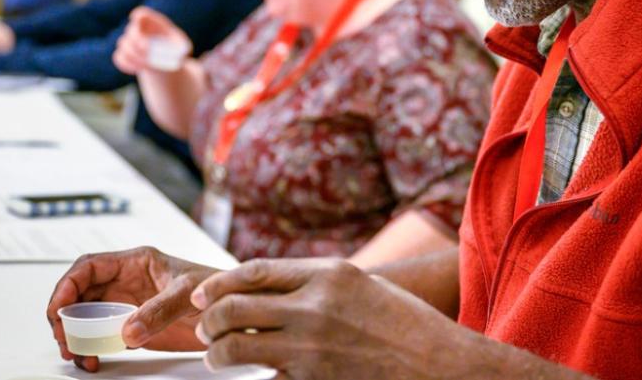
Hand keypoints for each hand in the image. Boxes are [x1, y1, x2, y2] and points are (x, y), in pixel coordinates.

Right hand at [47, 246, 219, 372]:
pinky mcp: (134, 327)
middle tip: (65, 338)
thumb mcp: (189, 291)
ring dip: (74, 335)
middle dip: (64, 315)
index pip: (89, 266)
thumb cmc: (218, 286)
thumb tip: (128, 330)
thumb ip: (160, 309)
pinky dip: (91, 348)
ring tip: (78, 354)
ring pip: (85, 317)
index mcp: (136, 262)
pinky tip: (94, 358)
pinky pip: (101, 336)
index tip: (59, 308)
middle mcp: (126, 282)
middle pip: (79, 294)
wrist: (234, 310)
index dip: (67, 285)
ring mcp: (128, 305)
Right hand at [112, 6, 190, 74]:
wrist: (166, 61)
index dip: (137, 16)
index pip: (141, 14)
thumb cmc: (176, 50)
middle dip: (138, 41)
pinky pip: (119, 58)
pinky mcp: (123, 55)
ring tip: (146, 64)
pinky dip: (127, 64)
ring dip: (133, 55)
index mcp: (152, 23)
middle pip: (131, 31)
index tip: (135, 19)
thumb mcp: (183, 47)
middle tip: (147, 50)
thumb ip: (182, 48)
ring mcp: (129, 41)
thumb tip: (183, 54)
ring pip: (123, 45)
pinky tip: (138, 69)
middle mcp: (138, 29)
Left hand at [191, 258, 474, 379]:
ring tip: (217, 354)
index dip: (220, 284)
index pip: (254, 272)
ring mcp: (312, 348)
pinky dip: (255, 379)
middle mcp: (316, 307)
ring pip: (237, 348)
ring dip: (218, 352)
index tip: (203, 294)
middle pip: (235, 308)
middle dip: (210, 320)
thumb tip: (269, 288)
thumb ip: (317, 283)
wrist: (439, 364)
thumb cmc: (405, 324)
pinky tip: (256, 378)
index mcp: (330, 275)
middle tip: (205, 328)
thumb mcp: (363, 286)